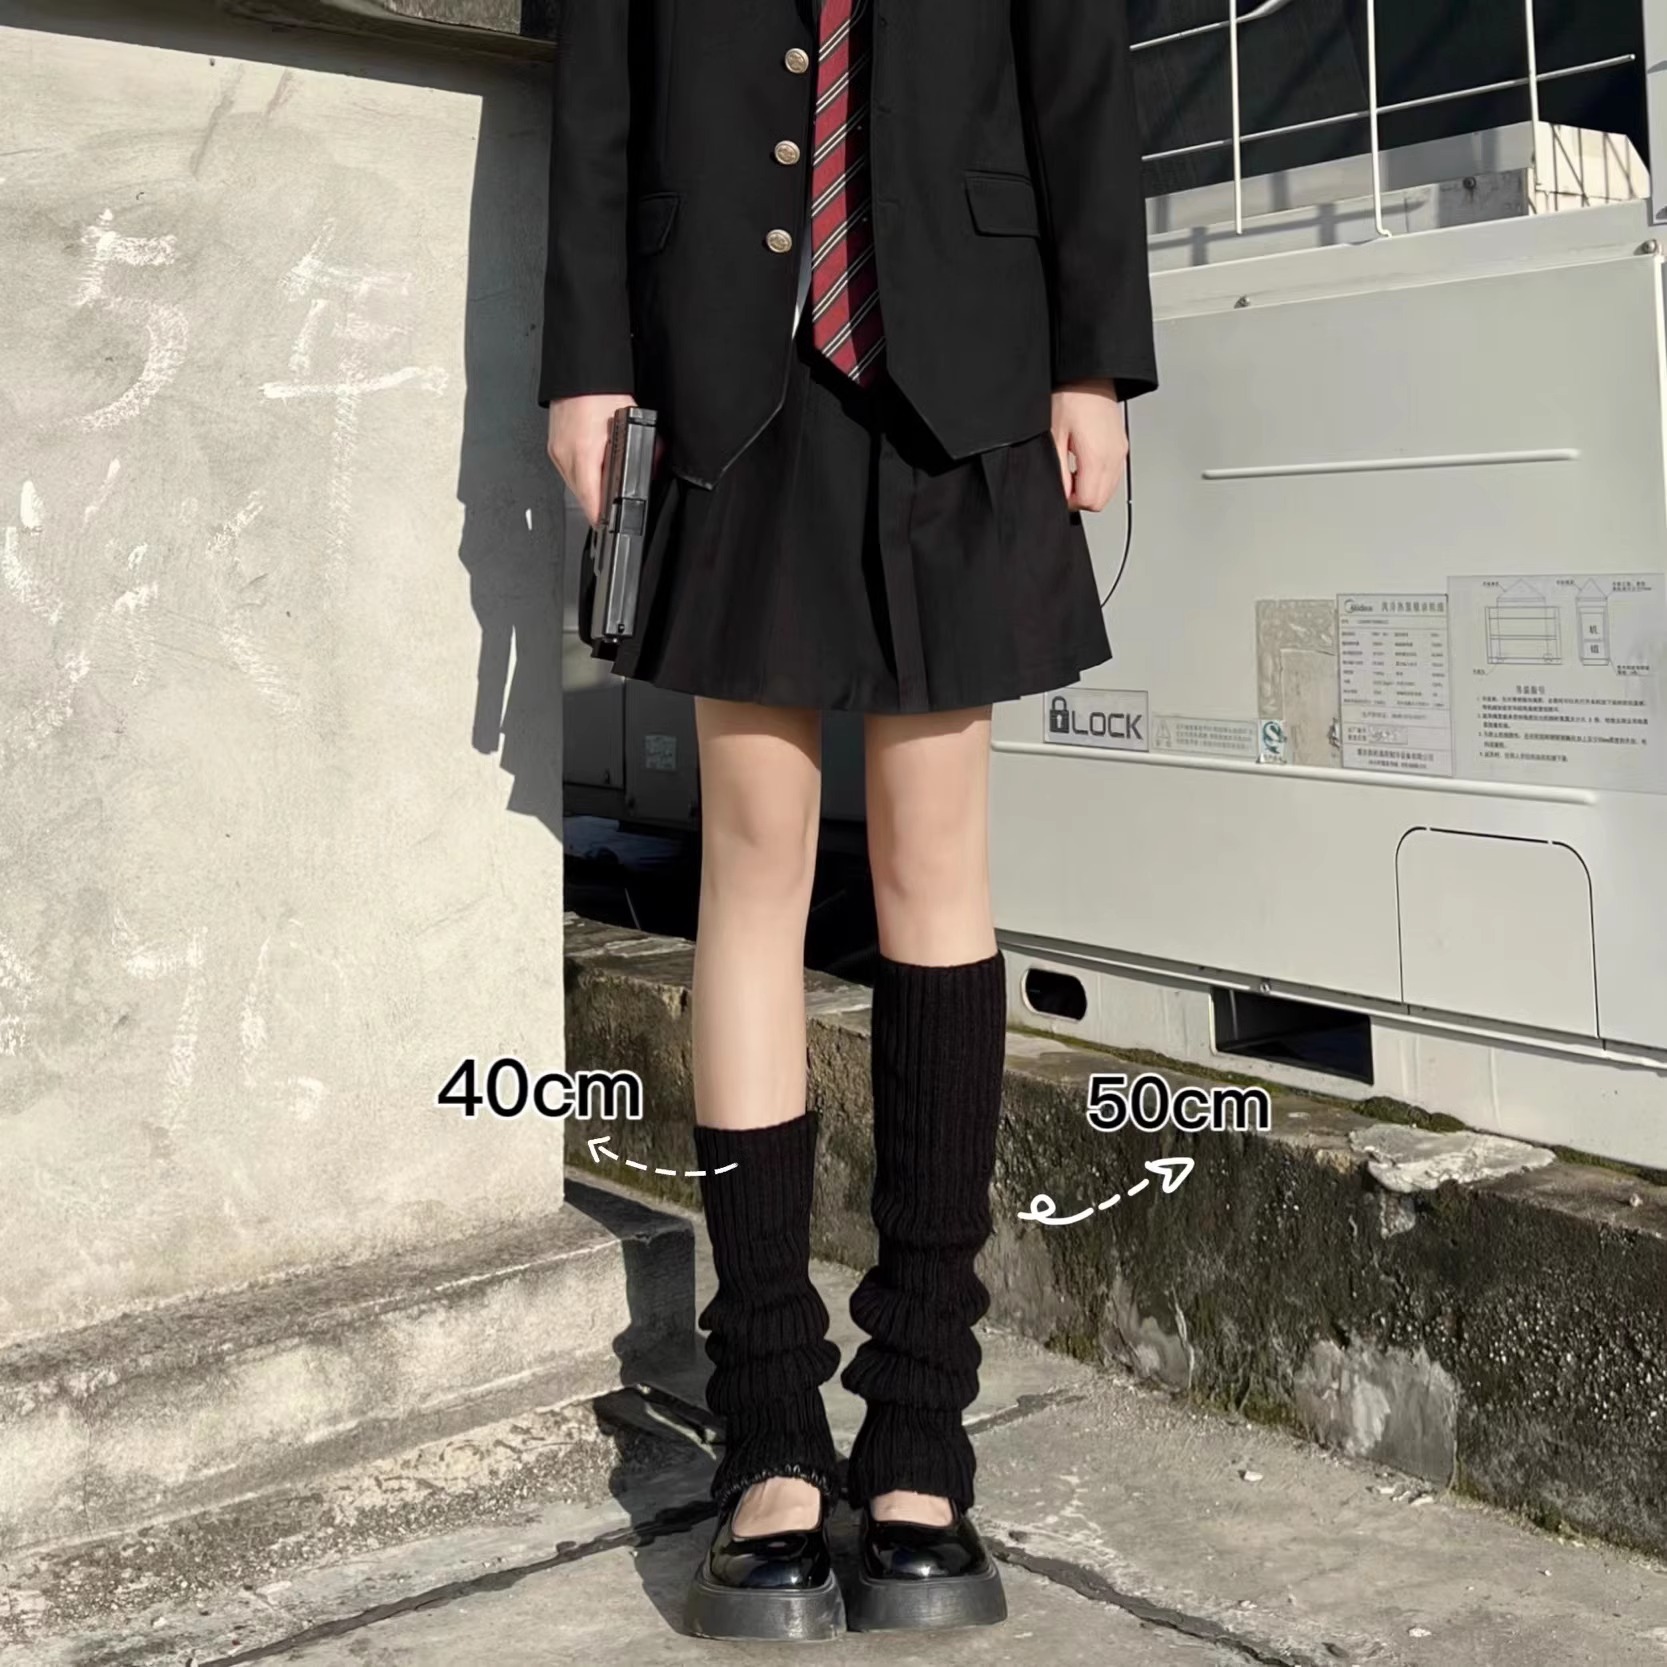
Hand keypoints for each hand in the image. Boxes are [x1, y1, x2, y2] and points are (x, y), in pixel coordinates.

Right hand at [546, 394, 668, 526]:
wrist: (579, 369)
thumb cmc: (601, 389)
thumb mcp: (630, 420)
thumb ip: (643, 446)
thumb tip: (653, 464)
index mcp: (584, 452)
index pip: (590, 500)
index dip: (603, 517)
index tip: (611, 526)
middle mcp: (565, 455)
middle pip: (582, 497)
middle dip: (599, 504)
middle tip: (614, 508)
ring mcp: (556, 452)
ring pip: (574, 486)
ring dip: (590, 490)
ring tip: (605, 486)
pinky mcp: (553, 447)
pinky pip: (568, 472)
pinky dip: (582, 476)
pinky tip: (593, 468)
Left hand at [1049, 378, 1127, 512]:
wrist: (1090, 377)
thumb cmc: (1071, 399)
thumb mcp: (1055, 436)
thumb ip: (1058, 470)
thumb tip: (1062, 494)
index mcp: (1098, 456)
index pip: (1089, 501)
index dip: (1070, 502)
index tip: (1060, 490)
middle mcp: (1114, 457)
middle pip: (1100, 501)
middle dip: (1081, 498)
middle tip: (1065, 482)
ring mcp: (1120, 453)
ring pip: (1108, 491)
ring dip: (1090, 489)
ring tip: (1074, 470)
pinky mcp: (1121, 448)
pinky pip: (1113, 477)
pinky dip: (1099, 478)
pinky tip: (1085, 464)